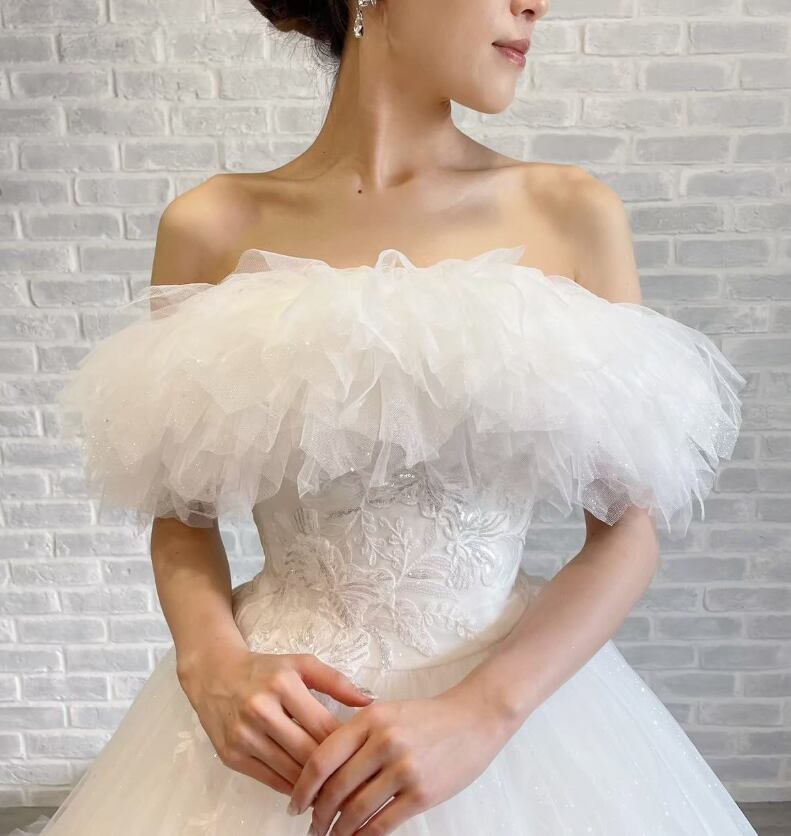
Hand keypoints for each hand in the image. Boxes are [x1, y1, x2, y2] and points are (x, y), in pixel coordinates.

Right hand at [177, 643, 374, 795]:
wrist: (215, 675)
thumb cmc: (265, 670)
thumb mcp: (301, 664)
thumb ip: (336, 681)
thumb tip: (369, 702)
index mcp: (284, 684)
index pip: (323, 726)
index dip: (347, 747)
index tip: (364, 759)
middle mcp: (262, 710)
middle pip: (308, 752)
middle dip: (333, 771)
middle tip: (355, 784)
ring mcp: (244, 735)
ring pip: (289, 771)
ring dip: (314, 786)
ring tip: (336, 793)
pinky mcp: (231, 755)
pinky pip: (269, 780)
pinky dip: (291, 788)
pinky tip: (307, 791)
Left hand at [287, 688, 511, 834]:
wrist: (473, 719)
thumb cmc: (427, 717)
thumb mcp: (387, 712)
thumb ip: (357, 735)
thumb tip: (324, 771)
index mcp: (370, 718)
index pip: (323, 757)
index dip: (303, 786)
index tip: (294, 803)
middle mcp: (384, 741)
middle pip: (336, 788)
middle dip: (318, 814)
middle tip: (312, 826)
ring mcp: (404, 768)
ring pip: (356, 809)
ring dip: (338, 830)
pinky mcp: (422, 792)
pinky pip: (383, 823)